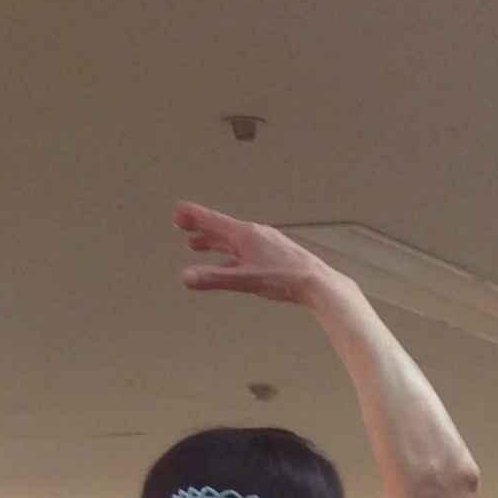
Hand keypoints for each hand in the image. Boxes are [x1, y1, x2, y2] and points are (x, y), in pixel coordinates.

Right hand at [175, 203, 341, 306]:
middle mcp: (255, 235)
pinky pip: (246, 252)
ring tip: (197, 245)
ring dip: (214, 242)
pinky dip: (231, 255)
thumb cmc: (286, 279)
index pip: (212, 221)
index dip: (192, 217)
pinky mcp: (275, 256)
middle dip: (199, 228)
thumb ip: (215, 278)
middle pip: (221, 229)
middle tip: (181, 226)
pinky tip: (229, 264)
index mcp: (246, 234)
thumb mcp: (246, 280)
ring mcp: (266, 244)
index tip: (177, 212)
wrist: (320, 284)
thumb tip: (186, 277)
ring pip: (233, 241)